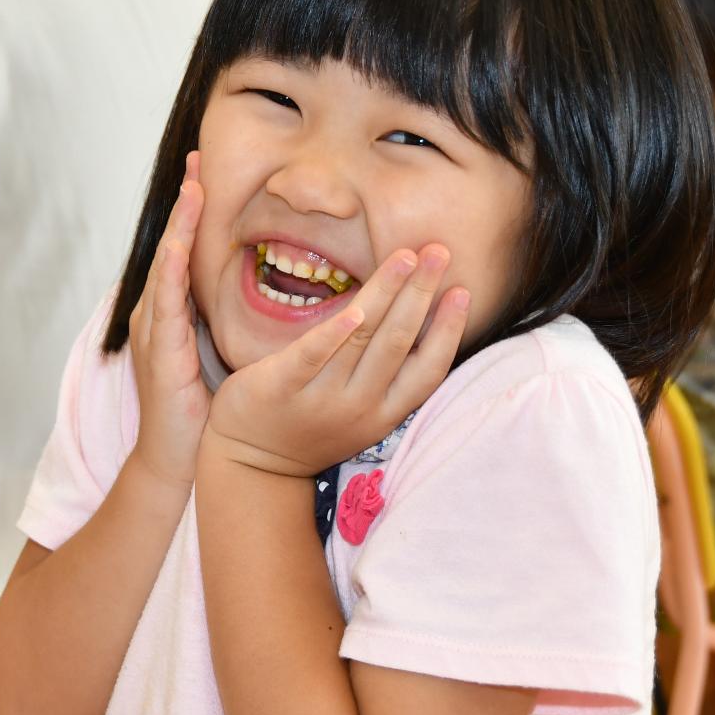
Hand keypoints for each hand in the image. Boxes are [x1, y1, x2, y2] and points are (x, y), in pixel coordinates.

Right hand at [127, 152, 212, 490]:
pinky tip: (181, 244)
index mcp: (177, 316)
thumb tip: (280, 295)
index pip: (187, 253)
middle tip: (196, 160)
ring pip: (165, 263)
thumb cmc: (205, 414)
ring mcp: (155, 330)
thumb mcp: (221, 357)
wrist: (181, 461)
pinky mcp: (159, 349)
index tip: (209, 174)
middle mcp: (160, 315)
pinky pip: (166, 300)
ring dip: (177, 224)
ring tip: (190, 187)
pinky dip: (174, 268)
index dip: (196, 214)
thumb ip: (233, 324)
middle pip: (171, 246)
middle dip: (183, 203)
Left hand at [203, 245, 468, 478]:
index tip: (462, 291)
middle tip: (438, 252)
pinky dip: (334, 334)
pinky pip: (311, 357)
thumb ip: (384, 372)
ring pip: (362, 340)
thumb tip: (415, 316)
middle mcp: (358, 407)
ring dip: (387, 293)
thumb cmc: (311, 423)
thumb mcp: (360, 409)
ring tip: (406, 257)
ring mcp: (320, 398)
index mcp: (383, 412)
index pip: (427, 371)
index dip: (448, 331)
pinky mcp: (280, 387)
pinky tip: (354, 309)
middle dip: (421, 294)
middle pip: (397, 343)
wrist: (251, 463)